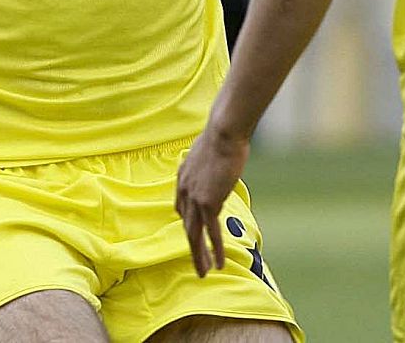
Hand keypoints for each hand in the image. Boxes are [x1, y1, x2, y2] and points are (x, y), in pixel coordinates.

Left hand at [175, 124, 250, 276]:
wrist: (223, 133)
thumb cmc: (221, 136)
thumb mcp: (208, 152)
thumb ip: (208, 164)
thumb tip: (217, 163)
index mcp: (183, 178)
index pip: (181, 208)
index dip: (188, 222)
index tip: (196, 233)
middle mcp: (184, 190)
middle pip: (186, 226)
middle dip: (193, 247)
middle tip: (199, 265)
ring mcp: (194, 198)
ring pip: (194, 234)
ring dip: (200, 255)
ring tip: (205, 272)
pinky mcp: (207, 202)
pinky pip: (211, 232)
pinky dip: (215, 249)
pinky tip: (220, 263)